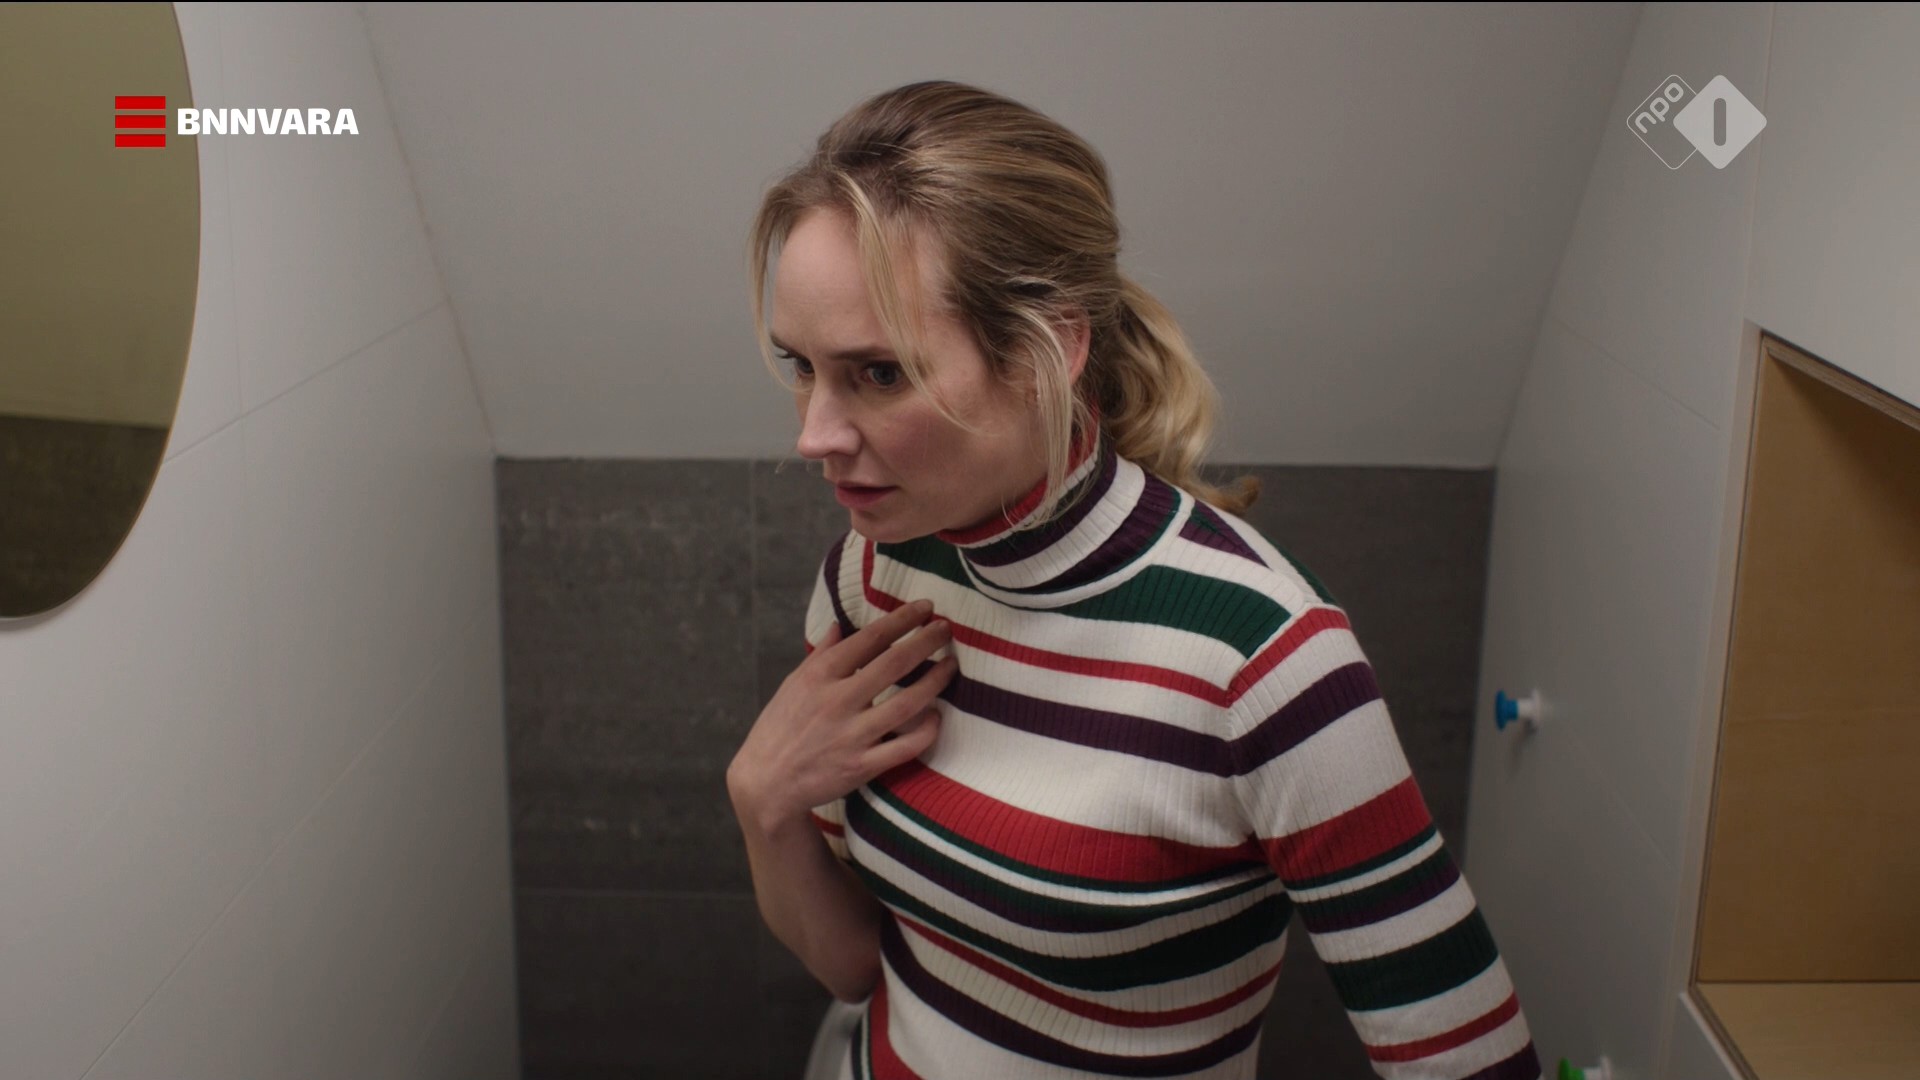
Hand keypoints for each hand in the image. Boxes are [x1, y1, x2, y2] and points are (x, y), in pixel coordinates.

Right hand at [727, 600, 957, 829]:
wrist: (766, 783)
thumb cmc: (780, 728)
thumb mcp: (793, 684)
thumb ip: (821, 655)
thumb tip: (839, 625)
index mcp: (820, 676)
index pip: (869, 638)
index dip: (901, 619)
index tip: (925, 607)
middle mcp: (838, 701)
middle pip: (893, 664)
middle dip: (925, 641)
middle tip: (946, 628)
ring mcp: (852, 736)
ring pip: (907, 704)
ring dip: (935, 681)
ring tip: (951, 666)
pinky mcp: (862, 767)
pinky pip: (905, 747)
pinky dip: (927, 730)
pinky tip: (937, 715)